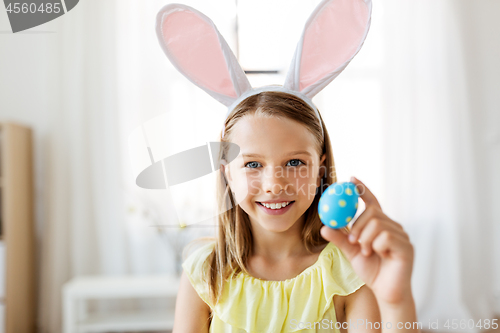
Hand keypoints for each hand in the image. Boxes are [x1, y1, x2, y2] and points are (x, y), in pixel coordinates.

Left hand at [320, 177, 413, 304]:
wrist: (387, 292)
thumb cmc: (372, 271)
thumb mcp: (351, 252)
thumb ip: (340, 239)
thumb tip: (324, 227)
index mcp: (381, 225)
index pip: (372, 202)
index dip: (363, 190)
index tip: (351, 179)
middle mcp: (393, 227)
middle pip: (372, 212)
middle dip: (357, 225)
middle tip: (353, 240)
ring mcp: (402, 236)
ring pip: (377, 224)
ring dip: (365, 239)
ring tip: (365, 251)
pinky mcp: (406, 246)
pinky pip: (385, 237)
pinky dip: (376, 246)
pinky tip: (377, 254)